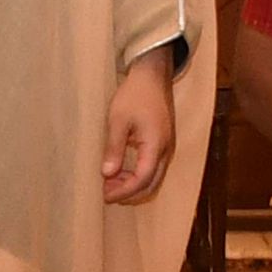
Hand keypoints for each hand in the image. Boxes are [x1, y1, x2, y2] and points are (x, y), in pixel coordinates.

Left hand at [101, 50, 178, 204]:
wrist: (152, 76)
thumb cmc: (135, 95)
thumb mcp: (118, 120)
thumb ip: (114, 148)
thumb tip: (107, 173)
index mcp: (155, 145)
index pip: (142, 180)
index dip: (123, 191)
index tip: (104, 195)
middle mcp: (165, 150)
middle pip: (151, 185)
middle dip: (129, 194)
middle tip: (105, 193)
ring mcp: (166, 147)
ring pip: (153, 178)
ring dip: (133, 185)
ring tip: (109, 183)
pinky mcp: (163, 143)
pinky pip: (153, 168)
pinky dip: (138, 175)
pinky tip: (120, 171)